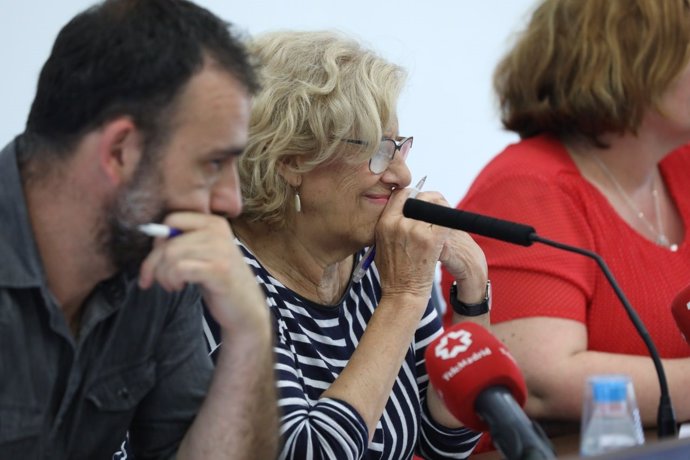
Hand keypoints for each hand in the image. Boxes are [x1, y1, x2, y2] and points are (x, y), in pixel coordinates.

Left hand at [138, 212, 267, 330]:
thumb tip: (150, 233)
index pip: (172, 218)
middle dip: (153, 264)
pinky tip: (180, 287)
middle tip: (152, 280)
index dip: (157, 240)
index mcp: (213, 223)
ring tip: (172, 285)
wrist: (245, 306)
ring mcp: (220, 250)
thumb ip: (184, 241)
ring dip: (163, 275)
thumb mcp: (204, 253)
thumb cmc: (219, 280)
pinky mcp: (218, 270)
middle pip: (167, 241)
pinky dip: (172, 280)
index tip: (156, 260)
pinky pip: (179, 269)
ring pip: (170, 255)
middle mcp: (218, 231)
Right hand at [373, 189, 450, 302]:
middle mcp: (397, 224)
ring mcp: (415, 231)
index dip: (412, 195)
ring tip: (441, 219)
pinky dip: (449, 219)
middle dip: (428, 199)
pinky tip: (449, 227)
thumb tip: (399, 210)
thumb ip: (388, 225)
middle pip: (418, 196)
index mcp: (384, 223)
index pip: (400, 194)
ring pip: (434, 203)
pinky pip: (445, 218)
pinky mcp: (431, 240)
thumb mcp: (380, 244)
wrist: (402, 294)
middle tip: (434, 209)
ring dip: (440, 208)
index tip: (419, 202)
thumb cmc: (392, 273)